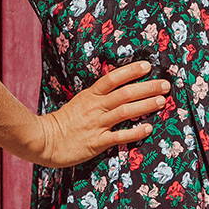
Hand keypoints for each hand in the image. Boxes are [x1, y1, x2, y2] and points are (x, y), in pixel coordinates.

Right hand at [31, 59, 170, 167]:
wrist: (44, 141)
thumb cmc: (63, 122)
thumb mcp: (79, 102)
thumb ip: (97, 95)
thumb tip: (117, 86)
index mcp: (90, 95)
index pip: (112, 78)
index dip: (130, 71)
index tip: (147, 66)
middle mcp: (95, 107)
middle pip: (124, 93)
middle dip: (146, 88)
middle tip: (165, 84)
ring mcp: (96, 124)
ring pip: (124, 111)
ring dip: (145, 105)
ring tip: (161, 101)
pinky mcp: (97, 142)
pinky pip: (119, 136)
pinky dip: (135, 132)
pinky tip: (148, 128)